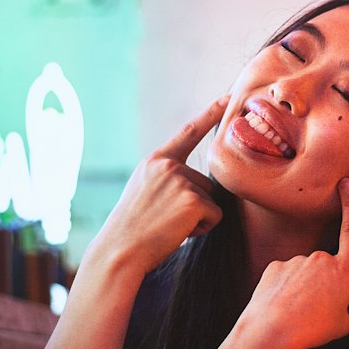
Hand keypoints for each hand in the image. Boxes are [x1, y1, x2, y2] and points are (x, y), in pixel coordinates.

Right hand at [93, 97, 227, 274]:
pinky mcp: (193, 199)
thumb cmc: (132, 230)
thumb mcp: (144, 192)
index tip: (229, 96)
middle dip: (194, 205)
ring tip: (167, 226)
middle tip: (164, 219)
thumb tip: (199, 183)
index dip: (211, 113)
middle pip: (206, 183)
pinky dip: (202, 229)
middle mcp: (169, 165)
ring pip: (211, 200)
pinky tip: (177, 232)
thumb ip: (168, 179)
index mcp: (155, 161)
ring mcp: (181, 180)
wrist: (119, 251)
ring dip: (197, 218)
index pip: (189, 132)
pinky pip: (215, 216)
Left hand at [245, 178, 348, 348]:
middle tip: (315, 312)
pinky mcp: (275, 266)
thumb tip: (340, 309)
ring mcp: (296, 260)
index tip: (346, 184)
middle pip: (326, 267)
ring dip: (302, 290)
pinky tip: (280, 307)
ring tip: (296, 314)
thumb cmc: (311, 329)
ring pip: (304, 274)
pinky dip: (285, 290)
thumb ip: (345, 310)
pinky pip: (285, 277)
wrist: (272, 330)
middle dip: (323, 285)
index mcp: (343, 271)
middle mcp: (320, 259)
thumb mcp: (341, 325)